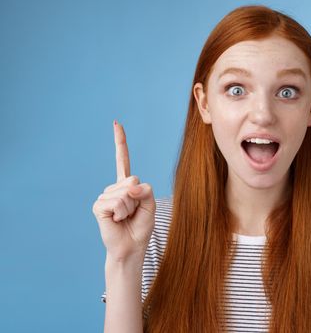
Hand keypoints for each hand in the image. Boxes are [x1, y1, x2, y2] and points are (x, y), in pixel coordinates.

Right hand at [92, 120, 155, 261]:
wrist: (131, 247)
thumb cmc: (140, 227)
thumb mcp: (150, 205)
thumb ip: (146, 191)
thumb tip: (132, 185)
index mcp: (127, 185)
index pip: (123, 159)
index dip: (120, 142)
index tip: (116, 123)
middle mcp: (114, 188)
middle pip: (134, 180)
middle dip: (139, 199)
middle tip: (133, 213)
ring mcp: (104, 196)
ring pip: (126, 193)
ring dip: (131, 208)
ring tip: (125, 218)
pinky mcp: (99, 206)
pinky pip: (117, 202)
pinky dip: (122, 213)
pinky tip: (117, 220)